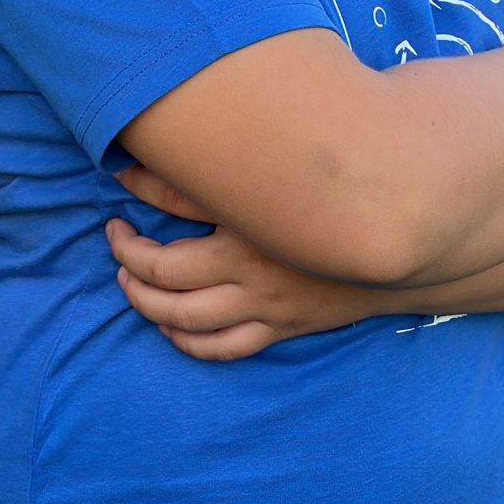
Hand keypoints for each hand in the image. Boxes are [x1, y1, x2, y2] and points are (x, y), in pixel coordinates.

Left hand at [106, 164, 366, 359]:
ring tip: (130, 284)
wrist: (389, 237)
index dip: (128, 228)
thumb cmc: (326, 192)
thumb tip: (152, 155)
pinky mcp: (279, 326)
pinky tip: (172, 327)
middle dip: (129, 266)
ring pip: (187, 321)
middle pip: (167, 281)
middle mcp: (249, 272)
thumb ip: (218, 163)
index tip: (114, 214)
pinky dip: (188, 343)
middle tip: (118, 242)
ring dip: (148, 305)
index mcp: (244, 228)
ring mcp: (264, 305)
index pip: (166, 232)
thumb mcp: (271, 173)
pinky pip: (223, 349)